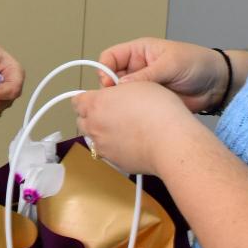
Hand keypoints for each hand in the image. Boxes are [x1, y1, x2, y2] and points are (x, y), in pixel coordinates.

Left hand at [74, 80, 192, 175]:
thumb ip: (119, 89)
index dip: (86, 98)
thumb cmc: (159, 111)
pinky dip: (115, 148)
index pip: (76, 101)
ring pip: (93, 139)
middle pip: (82, 120)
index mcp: (96, 104)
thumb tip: (117, 93)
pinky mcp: (114, 162)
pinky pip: (108, 153)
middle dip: (92, 116)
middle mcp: (94, 126)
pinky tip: (131, 142)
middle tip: (111, 112)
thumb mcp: (138, 85)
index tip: (96, 99)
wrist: (171, 141)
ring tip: (123, 128)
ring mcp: (102, 147)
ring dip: (102, 133)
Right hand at [98, 37, 229, 113]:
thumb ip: (146, 74)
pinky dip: (132, 113)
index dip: (105, 69)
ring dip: (123, 102)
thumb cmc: (197, 63)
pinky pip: (134, 108)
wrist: (218, 85)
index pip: (110, 57)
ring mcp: (143, 87)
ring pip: (122, 96)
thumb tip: (120, 85)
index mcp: (139, 52)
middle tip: (118, 100)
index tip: (108, 83)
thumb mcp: (170, 64)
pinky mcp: (150, 103)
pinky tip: (136, 118)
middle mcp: (137, 69)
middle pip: (112, 79)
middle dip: (111, 90)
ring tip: (128, 110)